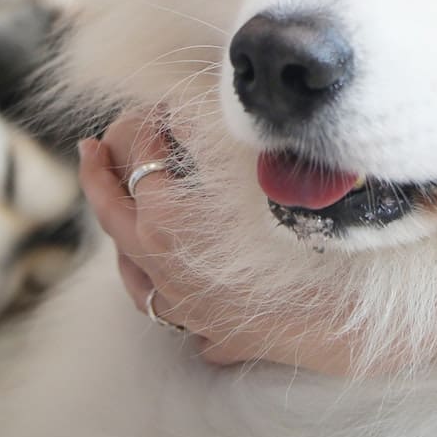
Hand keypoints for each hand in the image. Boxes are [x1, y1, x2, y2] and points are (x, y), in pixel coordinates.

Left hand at [83, 110, 374, 374]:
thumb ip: (216, 133)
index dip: (152, 123)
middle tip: (90, 147)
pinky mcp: (213, 333)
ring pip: (131, 271)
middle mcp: (164, 269)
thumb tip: (190, 103)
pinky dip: (155, 283)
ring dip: (121, 233)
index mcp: (167, 221)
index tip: (162, 105)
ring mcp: (185, 307)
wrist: (345, 316)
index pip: (145, 157)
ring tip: (116, 208)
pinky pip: (166, 309)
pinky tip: (161, 273)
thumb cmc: (305, 235)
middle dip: (99, 176)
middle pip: (114, 214)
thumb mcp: (255, 167)